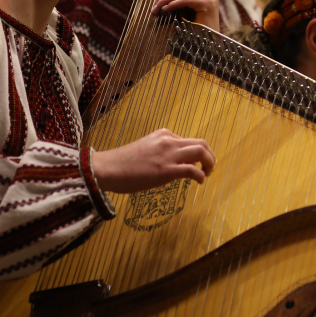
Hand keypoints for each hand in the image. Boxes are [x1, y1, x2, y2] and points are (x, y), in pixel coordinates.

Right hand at [91, 128, 215, 192]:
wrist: (106, 168)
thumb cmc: (122, 163)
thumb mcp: (146, 148)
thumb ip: (162, 151)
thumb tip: (178, 162)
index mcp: (163, 134)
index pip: (189, 140)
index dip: (197, 153)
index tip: (195, 164)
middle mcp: (168, 140)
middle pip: (201, 143)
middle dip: (210, 156)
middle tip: (209, 168)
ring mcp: (168, 154)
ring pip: (202, 152)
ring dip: (210, 163)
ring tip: (208, 174)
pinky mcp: (167, 170)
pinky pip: (193, 170)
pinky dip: (201, 175)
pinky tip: (200, 182)